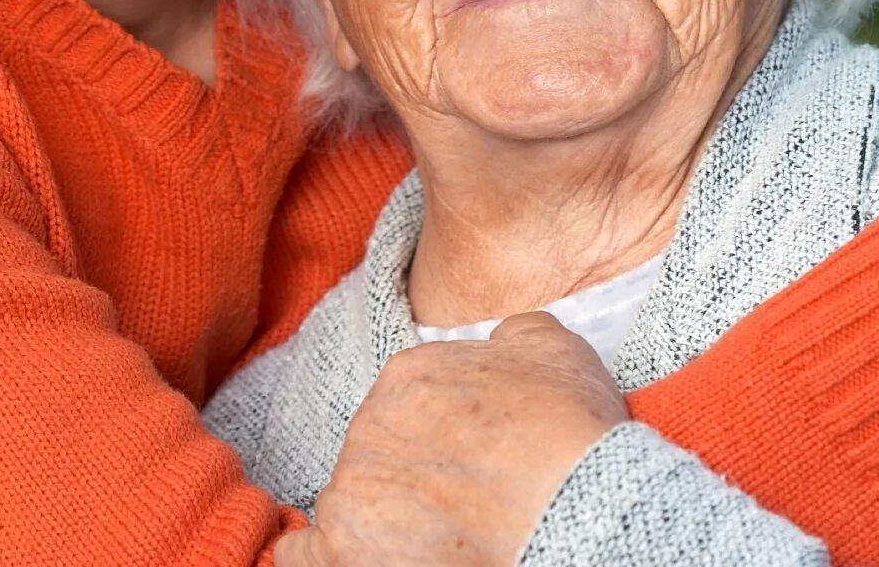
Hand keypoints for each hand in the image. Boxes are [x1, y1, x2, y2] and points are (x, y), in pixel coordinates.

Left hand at [276, 311, 627, 566]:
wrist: (574, 507)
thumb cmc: (569, 434)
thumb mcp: (554, 350)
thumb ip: (515, 334)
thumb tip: (502, 340)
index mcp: (409, 374)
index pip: (407, 406)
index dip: (439, 438)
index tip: (467, 461)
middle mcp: (370, 422)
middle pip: (378, 453)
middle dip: (412, 476)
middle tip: (458, 503)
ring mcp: (352, 486)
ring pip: (350, 502)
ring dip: (377, 519)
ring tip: (430, 538)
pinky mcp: (343, 548)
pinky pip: (304, 555)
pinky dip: (320, 559)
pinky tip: (351, 558)